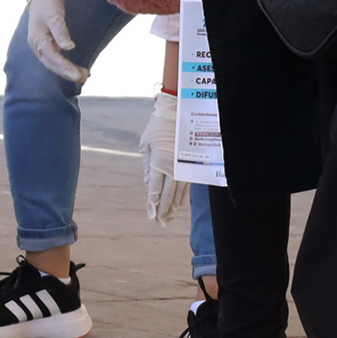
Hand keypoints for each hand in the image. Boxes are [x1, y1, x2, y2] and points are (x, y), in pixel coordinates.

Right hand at [26, 0, 86, 82]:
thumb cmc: (48, 4)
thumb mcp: (54, 15)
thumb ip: (60, 31)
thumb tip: (69, 47)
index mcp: (37, 40)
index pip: (53, 58)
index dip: (65, 67)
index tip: (77, 75)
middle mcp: (38, 46)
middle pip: (52, 65)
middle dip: (68, 73)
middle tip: (84, 77)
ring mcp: (41, 47)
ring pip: (54, 64)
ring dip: (67, 71)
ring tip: (84, 75)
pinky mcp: (47, 45)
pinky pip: (56, 59)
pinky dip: (65, 65)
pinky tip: (76, 68)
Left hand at [140, 88, 186, 224]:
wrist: (178, 113)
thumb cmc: (158, 127)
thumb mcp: (146, 144)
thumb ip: (146, 166)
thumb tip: (147, 184)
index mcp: (159, 162)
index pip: (154, 189)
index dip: (152, 204)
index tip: (151, 216)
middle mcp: (172, 168)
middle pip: (167, 195)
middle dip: (163, 211)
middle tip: (160, 224)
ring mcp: (183, 167)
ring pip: (178, 193)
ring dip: (173, 207)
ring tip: (168, 219)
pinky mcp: (190, 165)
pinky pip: (187, 186)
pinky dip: (182, 197)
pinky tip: (179, 205)